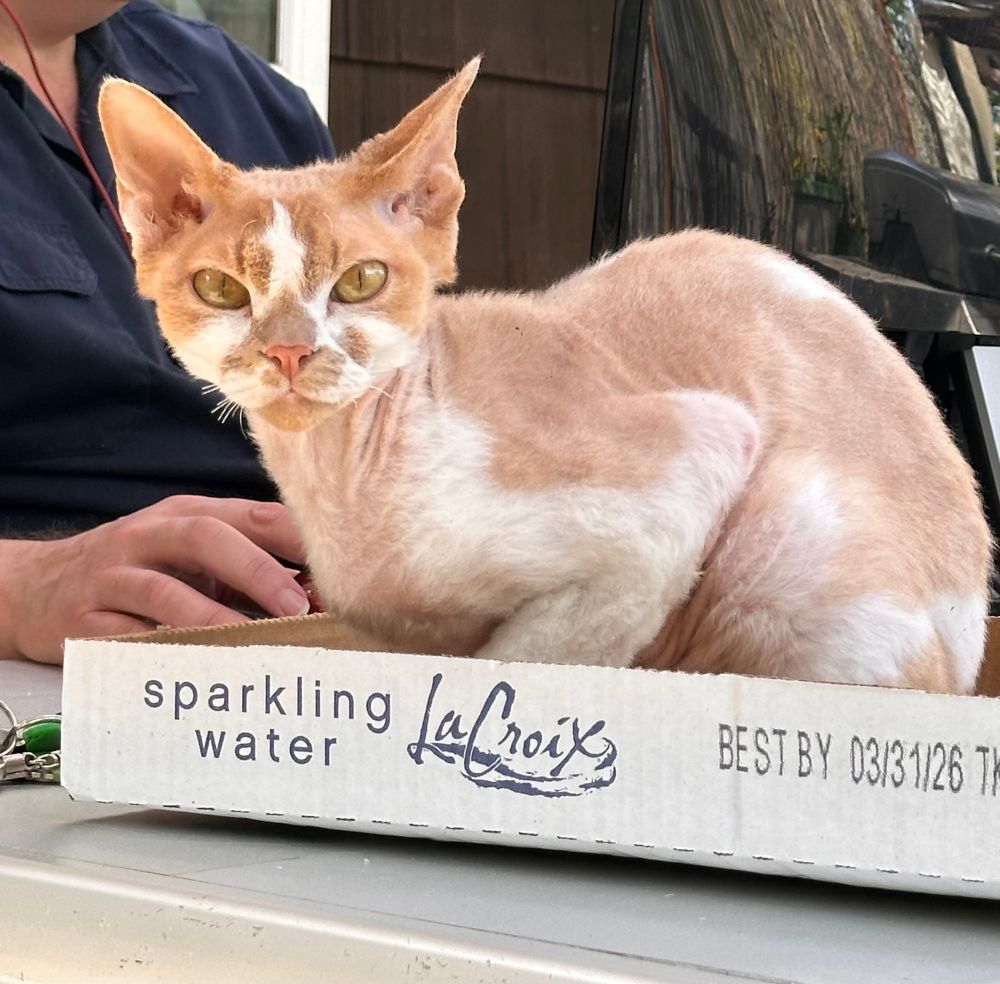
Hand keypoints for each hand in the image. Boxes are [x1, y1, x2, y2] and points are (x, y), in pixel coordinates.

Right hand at [0, 496, 310, 663]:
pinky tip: (199, 668)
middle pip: (208, 538)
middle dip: (258, 571)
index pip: (250, 515)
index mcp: (186, 515)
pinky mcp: (85, 621)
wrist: (38, 586)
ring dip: (216, 618)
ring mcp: (114, 577)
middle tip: (298, 606)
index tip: (336, 568)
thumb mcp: (188, 553)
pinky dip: (167, 653)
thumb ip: (245, 565)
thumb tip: (316, 595)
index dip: (294, 539)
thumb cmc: (138, 570)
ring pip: (166, 591)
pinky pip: (128, 639)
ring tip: (256, 641)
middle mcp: (149, 537)